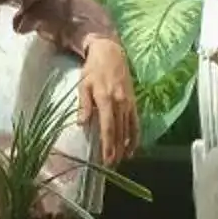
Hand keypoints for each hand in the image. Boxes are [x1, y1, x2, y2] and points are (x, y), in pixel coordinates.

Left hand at [76, 40, 139, 164]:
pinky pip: (136, 122)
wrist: (111, 52)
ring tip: (121, 161)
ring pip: (128, 129)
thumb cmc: (93, 69)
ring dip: (125, 147)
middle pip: (119, 132)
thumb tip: (82, 124)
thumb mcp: (83, 84)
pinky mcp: (134, 102)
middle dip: (116, 151)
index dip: (108, 145)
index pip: (108, 128)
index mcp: (106, 99)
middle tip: (112, 166)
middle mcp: (120, 102)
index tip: (106, 160)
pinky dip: (135, 136)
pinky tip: (132, 148)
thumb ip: (84, 104)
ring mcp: (129, 102)